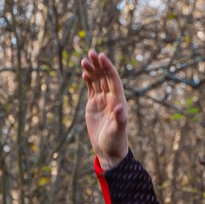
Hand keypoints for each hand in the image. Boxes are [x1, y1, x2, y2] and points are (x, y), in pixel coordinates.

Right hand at [81, 52, 130, 168]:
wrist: (108, 151)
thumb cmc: (115, 142)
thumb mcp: (117, 131)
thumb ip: (120, 119)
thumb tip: (120, 108)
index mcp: (118, 101)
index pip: (113, 80)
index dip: (108, 68)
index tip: (101, 57)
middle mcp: (111, 98)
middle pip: (105, 77)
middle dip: (99, 64)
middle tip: (91, 52)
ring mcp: (102, 101)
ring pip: (97, 81)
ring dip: (92, 70)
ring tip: (84, 60)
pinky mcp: (94, 105)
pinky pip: (92, 89)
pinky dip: (89, 80)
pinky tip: (84, 73)